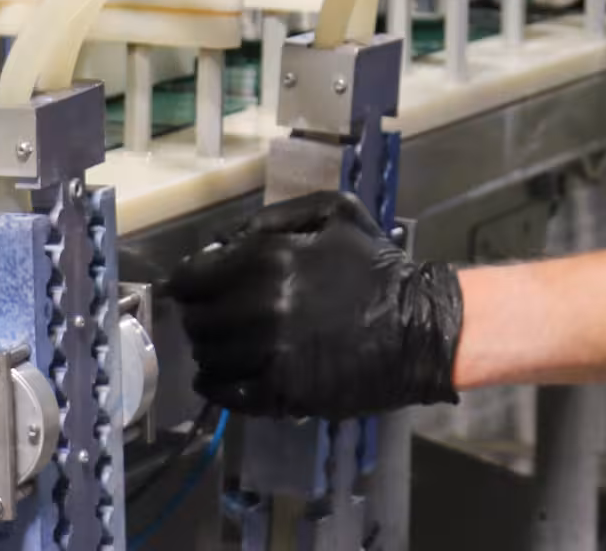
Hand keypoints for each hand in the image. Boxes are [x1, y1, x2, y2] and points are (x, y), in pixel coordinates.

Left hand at [166, 192, 463, 418]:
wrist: (420, 328)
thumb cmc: (376, 266)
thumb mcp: (334, 213)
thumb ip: (273, 218)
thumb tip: (223, 240)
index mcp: (269, 258)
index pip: (192, 277)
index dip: (186, 281)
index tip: (190, 287)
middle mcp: (261, 307)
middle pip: (196, 319)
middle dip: (199, 314)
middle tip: (215, 314)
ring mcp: (271, 354)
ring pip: (208, 356)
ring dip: (209, 349)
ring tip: (226, 343)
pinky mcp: (284, 393)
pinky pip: (226, 393)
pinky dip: (216, 384)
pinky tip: (221, 375)